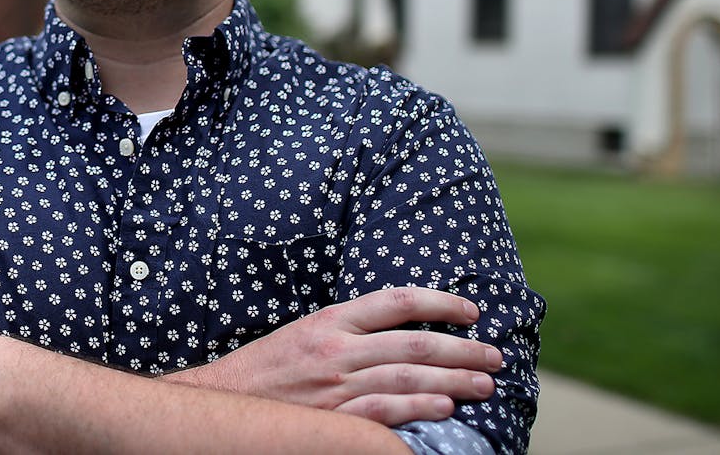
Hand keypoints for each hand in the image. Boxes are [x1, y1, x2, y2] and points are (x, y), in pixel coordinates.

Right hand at [163, 286, 501, 426]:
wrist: (225, 401)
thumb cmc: (268, 367)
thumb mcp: (305, 332)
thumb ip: (349, 329)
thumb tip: (400, 328)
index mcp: (331, 320)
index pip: (397, 301)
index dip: (441, 302)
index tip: (471, 310)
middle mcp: (337, 349)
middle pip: (414, 343)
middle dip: (462, 349)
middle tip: (493, 356)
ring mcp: (337, 386)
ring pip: (408, 378)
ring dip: (454, 381)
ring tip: (484, 385)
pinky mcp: (334, 418)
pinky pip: (385, 413)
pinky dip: (417, 410)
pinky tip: (445, 410)